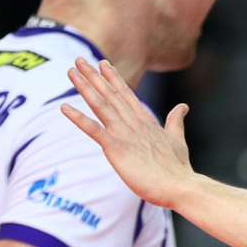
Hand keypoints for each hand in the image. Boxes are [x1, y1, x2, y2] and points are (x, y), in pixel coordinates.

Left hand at [60, 58, 196, 209]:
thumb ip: (176, 121)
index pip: (127, 95)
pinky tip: (64, 108)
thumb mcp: (178, 140)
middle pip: (111, 95)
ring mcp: (125, 134)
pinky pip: (93, 130)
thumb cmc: (178, 169)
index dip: (113, 78)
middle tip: (79, 59)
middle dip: (94, 76)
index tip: (103, 63)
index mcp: (147, 122)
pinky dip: (78, 118)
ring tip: (71, 71)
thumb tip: (183, 106)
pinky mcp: (116, 148)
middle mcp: (134, 123)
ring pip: (101, 105)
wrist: (180, 186)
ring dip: (85, 87)